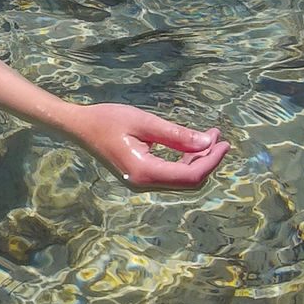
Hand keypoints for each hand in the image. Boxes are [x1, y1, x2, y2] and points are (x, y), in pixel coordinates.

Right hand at [72, 103, 229, 188]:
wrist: (79, 127)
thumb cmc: (107, 120)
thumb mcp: (144, 122)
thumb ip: (176, 135)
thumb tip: (206, 143)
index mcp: (145, 171)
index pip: (190, 175)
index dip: (211, 161)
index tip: (224, 143)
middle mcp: (144, 183)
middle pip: (189, 182)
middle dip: (207, 161)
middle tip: (216, 136)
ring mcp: (141, 183)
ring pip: (181, 181)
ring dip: (197, 161)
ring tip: (207, 138)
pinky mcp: (140, 178)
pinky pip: (170, 176)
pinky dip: (184, 163)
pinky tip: (189, 147)